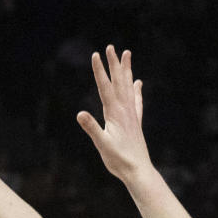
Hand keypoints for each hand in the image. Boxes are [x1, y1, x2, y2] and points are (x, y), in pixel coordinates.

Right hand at [76, 46, 151, 183]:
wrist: (138, 170)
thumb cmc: (119, 160)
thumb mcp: (102, 145)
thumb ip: (92, 128)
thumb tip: (80, 114)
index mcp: (114, 113)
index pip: (105, 88)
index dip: (99, 71)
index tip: (95, 54)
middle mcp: (125, 110)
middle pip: (118, 82)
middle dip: (114, 64)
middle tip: (111, 47)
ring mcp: (132, 115)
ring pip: (128, 87)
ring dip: (126, 70)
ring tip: (126, 54)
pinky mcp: (135, 122)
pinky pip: (136, 101)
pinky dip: (136, 90)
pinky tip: (138, 83)